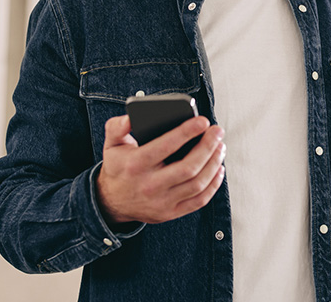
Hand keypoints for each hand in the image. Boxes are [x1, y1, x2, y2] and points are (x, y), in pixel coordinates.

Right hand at [96, 114, 225, 224]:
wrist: (110, 202)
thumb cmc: (118, 167)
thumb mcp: (111, 144)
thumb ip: (117, 127)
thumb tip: (131, 117)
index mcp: (135, 165)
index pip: (165, 146)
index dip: (187, 132)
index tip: (203, 121)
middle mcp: (149, 186)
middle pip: (188, 167)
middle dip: (208, 146)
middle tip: (217, 131)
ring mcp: (161, 202)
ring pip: (197, 184)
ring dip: (214, 163)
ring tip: (220, 147)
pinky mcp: (170, 213)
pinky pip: (199, 200)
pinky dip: (214, 184)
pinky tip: (218, 168)